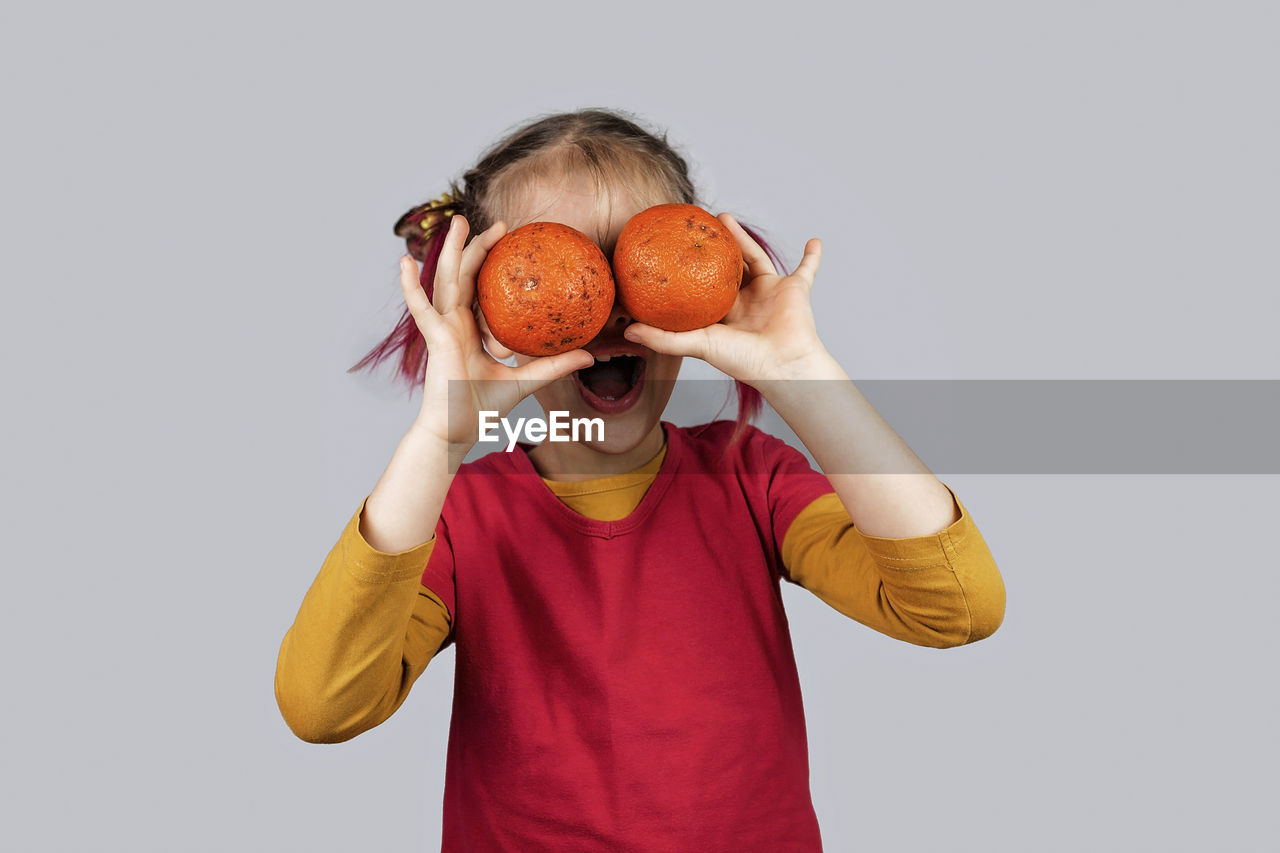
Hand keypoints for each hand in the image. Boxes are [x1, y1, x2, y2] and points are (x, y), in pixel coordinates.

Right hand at [399, 215, 593, 450]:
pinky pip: (420, 307)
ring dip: (450, 249)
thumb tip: (589, 355)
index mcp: (474, 328)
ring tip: (458, 221)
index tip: (515, 244)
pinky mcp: (435, 337)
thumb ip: (553, 366)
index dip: (497, 266)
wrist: (458, 430)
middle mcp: (457, 322)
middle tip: (499, 222)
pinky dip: (410, 285)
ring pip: (447, 279)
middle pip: (466, 274)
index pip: (485, 289)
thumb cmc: (483, 407)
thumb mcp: (526, 381)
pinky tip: (403, 262)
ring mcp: (444, 326)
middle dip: (478, 245)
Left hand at [621, 213, 830, 384]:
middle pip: (725, 267)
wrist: (782, 365)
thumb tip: (627, 330)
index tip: (668, 250)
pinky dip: (813, 257)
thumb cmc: (742, 360)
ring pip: (755, 258)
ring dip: (744, 238)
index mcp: (723, 314)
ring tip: (725, 217)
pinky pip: (807, 269)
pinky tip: (815, 241)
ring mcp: (770, 294)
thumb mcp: (697, 344)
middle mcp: (745, 302)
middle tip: (694, 226)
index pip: (700, 286)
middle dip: (711, 248)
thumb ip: (663, 338)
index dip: (686, 270)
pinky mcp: (794, 290)